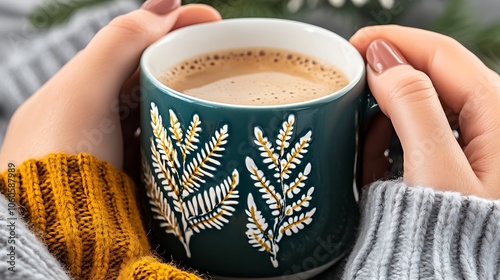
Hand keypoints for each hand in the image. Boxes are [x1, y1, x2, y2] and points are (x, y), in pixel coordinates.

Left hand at [0, 0, 220, 179]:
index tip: (211, 19)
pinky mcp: (138, 172)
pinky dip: (187, 131)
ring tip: (224, 88)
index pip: (133, 42)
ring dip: (191, 95)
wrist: (63, 231)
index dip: (171, 24)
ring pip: (163, 106)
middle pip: (151, 73)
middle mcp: (100, 113)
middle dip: (187, 58)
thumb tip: (164, 4)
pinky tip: (206, 129)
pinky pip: (168, 140)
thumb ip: (119, 43)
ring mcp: (120, 143)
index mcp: (81, 86)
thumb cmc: (62, 161)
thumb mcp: (83, 91)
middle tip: (226, 53)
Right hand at [352, 25, 499, 198]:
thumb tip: (383, 59)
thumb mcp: (435, 171)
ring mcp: (466, 142)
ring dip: (384, 108)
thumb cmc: (457, 240)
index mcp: (498, 113)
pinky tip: (370, 150)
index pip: (441, 54)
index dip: (396, 41)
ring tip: (355, 124)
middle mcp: (487, 122)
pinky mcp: (446, 161)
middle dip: (387, 72)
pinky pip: (414, 133)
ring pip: (419, 103)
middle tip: (347, 79)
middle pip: (431, 74)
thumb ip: (413, 108)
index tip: (353, 44)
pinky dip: (387, 136)